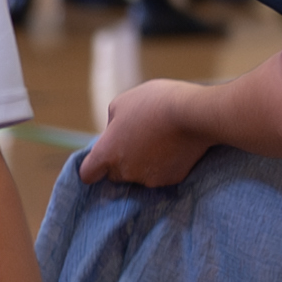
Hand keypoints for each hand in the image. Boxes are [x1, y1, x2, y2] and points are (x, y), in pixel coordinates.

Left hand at [79, 79, 211, 187]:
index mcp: (106, 154)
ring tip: (163, 140)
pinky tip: (177, 147)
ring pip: (141, 176)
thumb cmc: (154, 102)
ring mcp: (148, 179)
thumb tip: (114, 130)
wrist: (194, 113)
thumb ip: (113, 121)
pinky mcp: (171, 180)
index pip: (87, 174)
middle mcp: (123, 172)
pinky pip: (164, 175)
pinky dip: (168, 165)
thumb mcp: (124, 102)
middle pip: (116, 175)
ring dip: (147, 163)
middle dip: (123, 162)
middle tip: (140, 141)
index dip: (94, 166)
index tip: (104, 157)